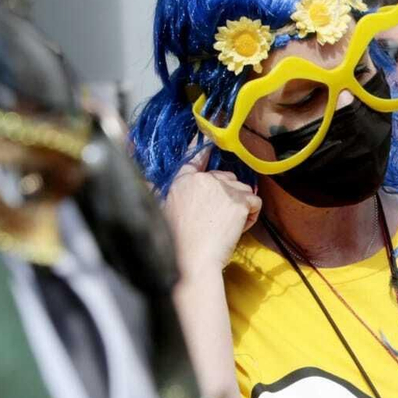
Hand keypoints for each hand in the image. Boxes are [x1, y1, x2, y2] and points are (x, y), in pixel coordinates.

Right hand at [162, 144, 260, 277]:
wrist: (192, 259)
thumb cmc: (177, 242)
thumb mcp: (159, 211)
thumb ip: (155, 192)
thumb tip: (142, 180)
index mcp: (182, 181)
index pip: (195, 158)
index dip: (203, 149)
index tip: (208, 137)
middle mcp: (202, 179)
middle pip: (226, 178)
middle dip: (228, 195)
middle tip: (219, 219)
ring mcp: (222, 188)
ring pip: (243, 189)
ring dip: (242, 206)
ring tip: (228, 227)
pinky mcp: (239, 201)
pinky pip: (255, 202)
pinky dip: (252, 216)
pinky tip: (239, 229)